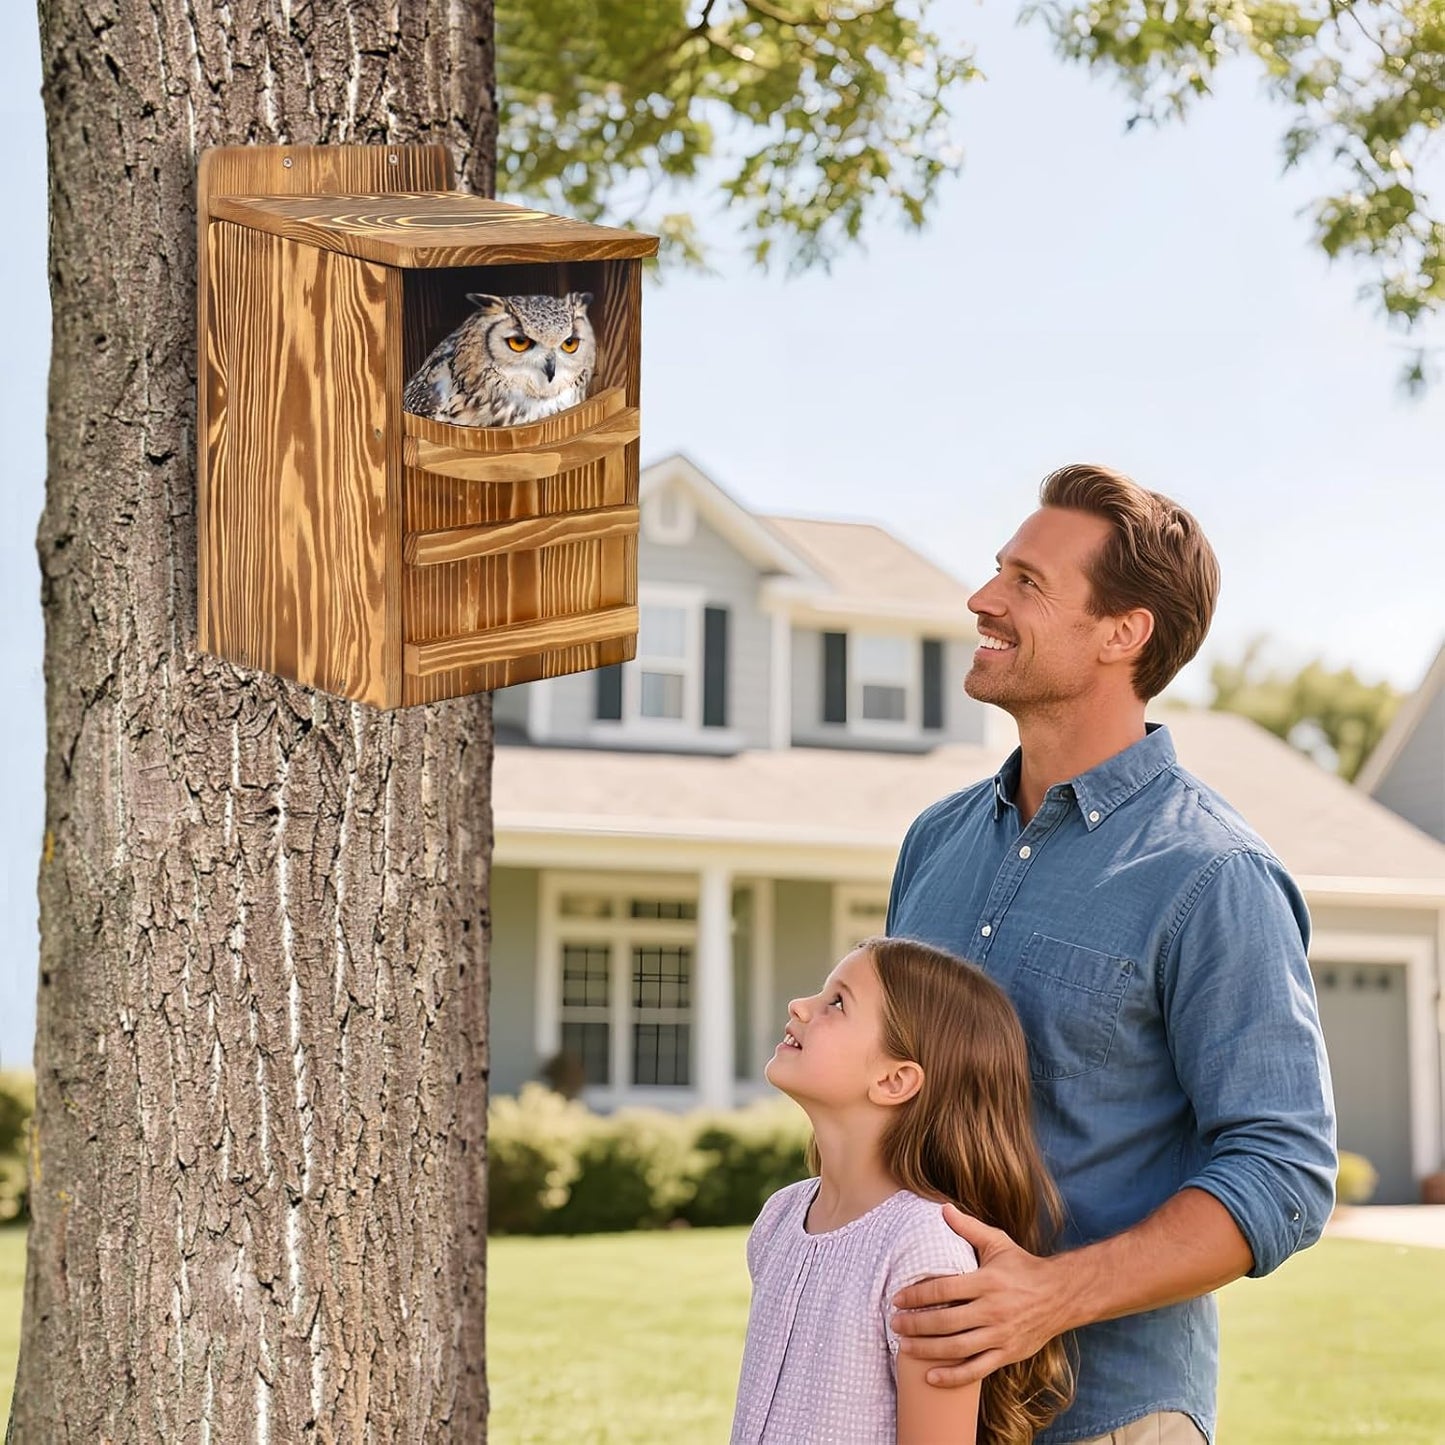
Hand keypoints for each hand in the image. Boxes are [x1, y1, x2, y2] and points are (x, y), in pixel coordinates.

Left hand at [890, 1204, 1071, 1387]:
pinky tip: (931, 1377)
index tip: (897, 1299)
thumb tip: (943, 1208)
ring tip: (904, 1348)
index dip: (917, 1295)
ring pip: (957, 1348)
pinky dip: (953, 1377)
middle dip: (916, 1324)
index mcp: (987, 1282)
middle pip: (946, 1321)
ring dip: (927, 1349)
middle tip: (894, 1324)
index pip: (944, 1289)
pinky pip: (976, 1370)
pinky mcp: (1007, 1354)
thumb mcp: (998, 1242)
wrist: (1061, 1296)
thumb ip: (968, 1227)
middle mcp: (992, 1310)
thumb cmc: (1023, 1266)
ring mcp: (1000, 1335)